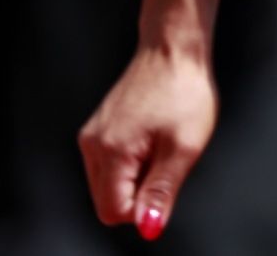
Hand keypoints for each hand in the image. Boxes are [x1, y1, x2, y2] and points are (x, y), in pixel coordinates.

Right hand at [78, 46, 218, 241]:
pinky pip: (111, 166)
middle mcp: (93, 144)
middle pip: (108, 201)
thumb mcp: (184, 147)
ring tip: (160, 145)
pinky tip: (152, 137)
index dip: (143, 209)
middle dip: (139, 193)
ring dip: (136, 177)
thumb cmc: (183, 91)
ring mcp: (93, 135)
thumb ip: (162, 192)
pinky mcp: (99, 129)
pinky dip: (132, 163)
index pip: (114, 211)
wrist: (174, 49)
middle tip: (165, 160)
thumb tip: (148, 227)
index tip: (165, 182)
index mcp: (111, 151)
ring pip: (109, 184)